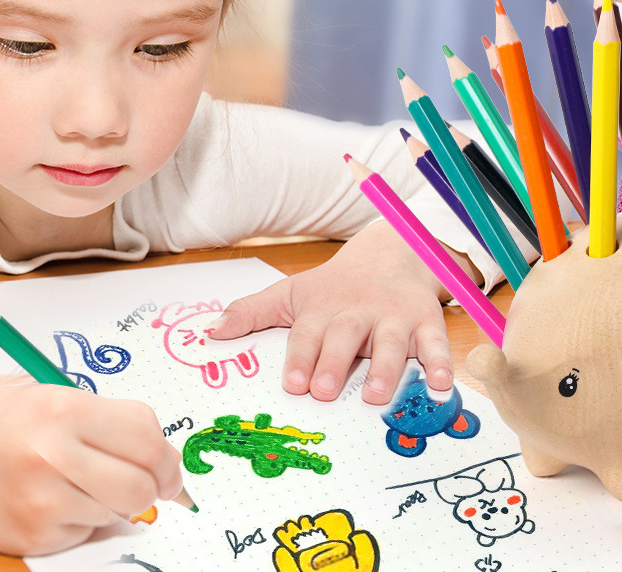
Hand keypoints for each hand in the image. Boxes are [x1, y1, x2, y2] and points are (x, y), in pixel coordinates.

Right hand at [0, 363, 182, 554]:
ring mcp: (38, 502)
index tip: (169, 463)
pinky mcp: (27, 537)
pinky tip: (52, 498)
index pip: (147, 435)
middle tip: (154, 482)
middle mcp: (52, 456)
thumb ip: (104, 421)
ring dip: (114, 501)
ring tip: (82, 479)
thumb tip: (160, 459)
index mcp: (62, 409)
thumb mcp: (49, 393)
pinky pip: (83, 533)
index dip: (167, 454)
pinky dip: (81, 520)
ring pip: (117, 512)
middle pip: (142, 484)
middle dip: (156, 485)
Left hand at [208, 221, 478, 404]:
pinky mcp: (424, 320)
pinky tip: (440, 383)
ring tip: (375, 396)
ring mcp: (392, 317)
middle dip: (334, 364)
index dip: (299, 358)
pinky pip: (435, 341)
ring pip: (391, 342)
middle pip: (345, 337)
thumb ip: (251, 312)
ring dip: (385, 368)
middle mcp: (356, 313)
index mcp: (322, 309)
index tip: (291, 384)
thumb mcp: (290, 293)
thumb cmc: (333, 286)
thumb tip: (210, 332)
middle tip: (323, 391)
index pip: (307, 334)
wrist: (388, 254)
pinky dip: (440, 361)